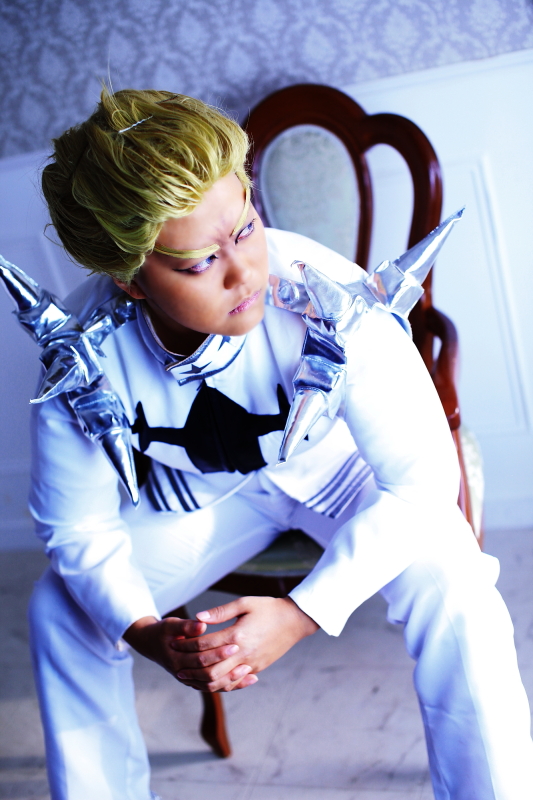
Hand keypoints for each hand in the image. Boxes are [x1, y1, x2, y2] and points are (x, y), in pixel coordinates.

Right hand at [122, 615, 250, 686]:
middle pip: (209, 675)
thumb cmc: (163, 631)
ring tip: (250, 672)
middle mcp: (182, 673)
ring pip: (213, 686)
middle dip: (228, 668)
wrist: (151, 644)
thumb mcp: (171, 624)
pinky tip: (248, 678)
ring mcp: (189, 680)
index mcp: (176, 659)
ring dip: (231, 681)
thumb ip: (187, 626)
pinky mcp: (196, 681)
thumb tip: (202, 624)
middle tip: (247, 659)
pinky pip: (214, 687)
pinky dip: (230, 684)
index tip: (235, 643)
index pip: (200, 658)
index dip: (217, 652)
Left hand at [172, 596, 318, 692]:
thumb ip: (220, 612)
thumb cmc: (268, 608)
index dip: (187, 645)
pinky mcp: (256, 668)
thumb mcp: (245, 603)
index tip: (175, 643)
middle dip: (190, 667)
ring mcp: (250, 664)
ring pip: (220, 681)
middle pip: (209, 668)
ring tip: (187, 677)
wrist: (295, 621)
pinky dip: (218, 684)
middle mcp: (243, 653)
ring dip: (201, 681)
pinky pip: (233, 683)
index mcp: (237, 635)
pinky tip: (208, 681)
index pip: (205, 645)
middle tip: (175, 665)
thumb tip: (197, 618)